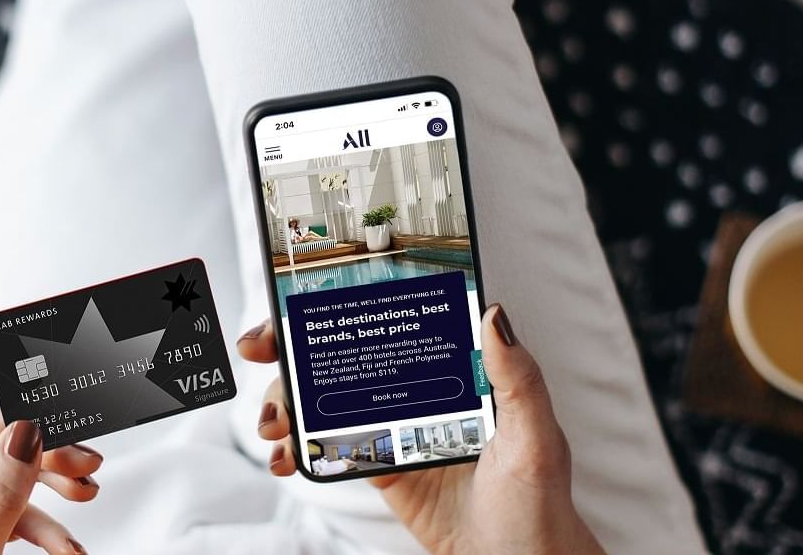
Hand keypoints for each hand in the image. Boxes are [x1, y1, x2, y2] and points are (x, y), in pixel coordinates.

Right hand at [239, 304, 604, 554]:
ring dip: (286, 401)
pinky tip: (286, 456)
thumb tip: (494, 316)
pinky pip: (328, 448)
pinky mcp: (378, 467)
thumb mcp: (535, 438)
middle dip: (292, 345)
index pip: (395, 319)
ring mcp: (393, 428)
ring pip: (324, 399)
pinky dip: (297, 449)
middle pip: (344, 352)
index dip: (346, 302)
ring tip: (273, 421)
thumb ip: (518, 379)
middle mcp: (419, 391)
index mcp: (456, 370)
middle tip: (263, 350)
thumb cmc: (538, 504)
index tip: (302, 297)